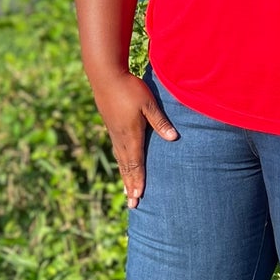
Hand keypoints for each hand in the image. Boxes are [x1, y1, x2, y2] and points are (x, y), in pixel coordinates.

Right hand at [92, 70, 177, 207]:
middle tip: (133, 204)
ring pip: (120, 161)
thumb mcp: (149, 103)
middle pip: (127, 167)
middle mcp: (121, 138)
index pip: (136, 163)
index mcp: (131, 135)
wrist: (105, 75)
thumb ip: (161, 122)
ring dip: (125, 178)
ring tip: (127, 192)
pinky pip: (117, 152)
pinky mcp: (111, 127)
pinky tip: (123, 167)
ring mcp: (114, 133)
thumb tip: (174, 139)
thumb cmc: (129, 88)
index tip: (139, 196)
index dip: (138, 181)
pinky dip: (121, 164)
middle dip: (131, 186)